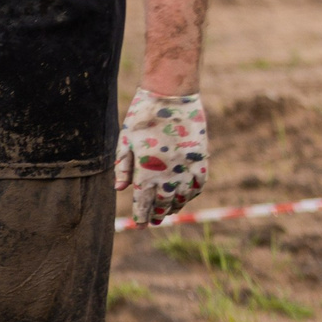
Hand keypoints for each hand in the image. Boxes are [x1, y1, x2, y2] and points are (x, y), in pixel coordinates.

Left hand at [113, 88, 206, 225]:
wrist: (171, 96)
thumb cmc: (142, 116)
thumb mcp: (125, 139)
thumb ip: (123, 166)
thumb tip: (120, 189)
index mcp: (147, 168)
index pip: (144, 200)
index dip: (141, 214)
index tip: (139, 224)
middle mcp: (169, 171)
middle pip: (164, 201)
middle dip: (158, 213)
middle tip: (153, 221)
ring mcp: (187, 165)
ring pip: (183, 195)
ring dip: (176, 206)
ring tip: (169, 213)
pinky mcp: (201, 157)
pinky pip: (199, 183)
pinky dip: (193, 193)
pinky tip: (186, 196)